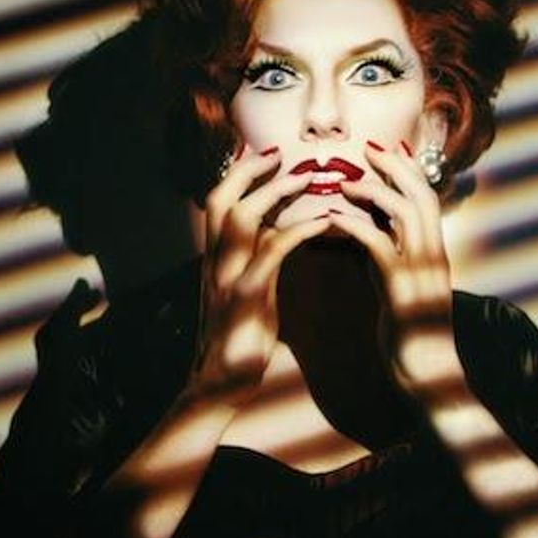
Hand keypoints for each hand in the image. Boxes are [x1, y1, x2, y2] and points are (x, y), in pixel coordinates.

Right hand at [189, 145, 330, 406]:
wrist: (221, 384)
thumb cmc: (241, 338)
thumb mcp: (247, 290)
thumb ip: (256, 258)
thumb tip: (276, 229)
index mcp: (215, 258)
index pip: (218, 201)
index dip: (240, 174)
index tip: (268, 154)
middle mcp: (215, 261)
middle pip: (221, 198)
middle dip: (249, 170)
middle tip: (282, 153)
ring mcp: (227, 277)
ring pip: (240, 217)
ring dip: (275, 192)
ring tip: (308, 178)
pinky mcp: (245, 298)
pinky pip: (269, 253)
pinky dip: (295, 231)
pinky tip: (322, 222)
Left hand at [330, 141, 454, 391]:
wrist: (431, 375)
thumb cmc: (413, 336)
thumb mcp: (401, 289)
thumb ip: (388, 260)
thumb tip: (369, 235)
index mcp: (433, 252)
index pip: (427, 197)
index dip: (408, 170)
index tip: (386, 150)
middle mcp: (432, 254)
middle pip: (421, 193)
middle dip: (396, 166)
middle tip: (369, 147)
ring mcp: (421, 270)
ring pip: (406, 211)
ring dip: (375, 189)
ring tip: (345, 179)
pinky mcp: (403, 289)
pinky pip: (379, 245)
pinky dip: (356, 224)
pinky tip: (332, 218)